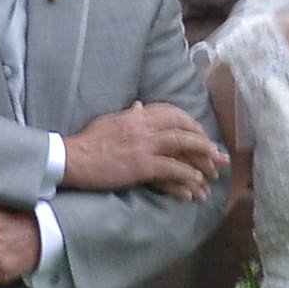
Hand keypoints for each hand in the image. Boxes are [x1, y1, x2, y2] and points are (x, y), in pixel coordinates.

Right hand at [60, 103, 227, 200]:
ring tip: (215, 166)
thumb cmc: (88, 142)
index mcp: (137, 115)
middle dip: (203, 138)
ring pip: (183, 144)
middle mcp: (144, 125)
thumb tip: (139, 105)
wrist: (73, 158)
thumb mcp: (110, 121)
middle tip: (215, 151)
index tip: (198, 131)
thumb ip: (128, 115)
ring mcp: (144, 144)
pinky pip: (172, 167)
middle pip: (182, 126)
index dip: (189, 121)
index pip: (171, 111)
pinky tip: (197, 182)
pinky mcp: (142, 164)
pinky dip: (187, 174)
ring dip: (202, 155)